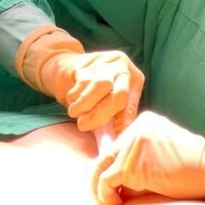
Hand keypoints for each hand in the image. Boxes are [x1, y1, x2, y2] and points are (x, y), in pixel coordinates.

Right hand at [16, 28, 144, 133]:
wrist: (70, 70)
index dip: (121, 121)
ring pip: (100, 85)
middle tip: (83, 125)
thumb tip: (118, 144)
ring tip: (74, 113)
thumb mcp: (110, 106)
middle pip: (119, 92)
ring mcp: (106, 61)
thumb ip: (116, 122)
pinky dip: (75, 95)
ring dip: (84, 104)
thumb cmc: (95, 94)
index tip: (112, 138)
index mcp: (134, 79)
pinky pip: (83, 80)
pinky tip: (72, 99)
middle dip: (100, 113)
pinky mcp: (88, 59)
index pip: (130, 102)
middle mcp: (123, 66)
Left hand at [91, 111, 204, 204]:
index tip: (118, 187)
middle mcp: (135, 128)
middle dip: (101, 179)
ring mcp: (131, 144)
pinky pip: (105, 182)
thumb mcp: (164, 153)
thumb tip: (115, 183)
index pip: (118, 145)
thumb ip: (141, 158)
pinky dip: (106, 197)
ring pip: (100, 169)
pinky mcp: (130, 164)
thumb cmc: (195, 168)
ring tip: (115, 203)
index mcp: (145, 121)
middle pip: (105, 155)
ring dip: (103, 191)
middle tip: (108, 198)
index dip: (114, 168)